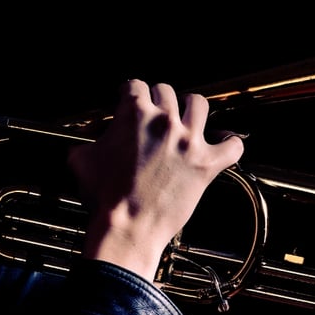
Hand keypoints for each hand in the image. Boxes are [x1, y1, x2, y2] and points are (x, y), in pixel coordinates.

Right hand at [67, 79, 244, 281]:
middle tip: (153, 116)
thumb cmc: (105, 199)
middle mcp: (164, 121)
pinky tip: (223, 145)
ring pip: (198, 105)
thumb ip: (85, 145)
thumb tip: (83, 147)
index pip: (135, 86)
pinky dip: (230, 144)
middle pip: (166, 91)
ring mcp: (188, 142)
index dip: (130, 93)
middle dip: (158, 101)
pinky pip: (232, 146)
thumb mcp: (82, 162)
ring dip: (190, 110)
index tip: (129, 100)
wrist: (126, 228)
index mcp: (134, 115)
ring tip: (186, 121)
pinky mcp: (206, 164)